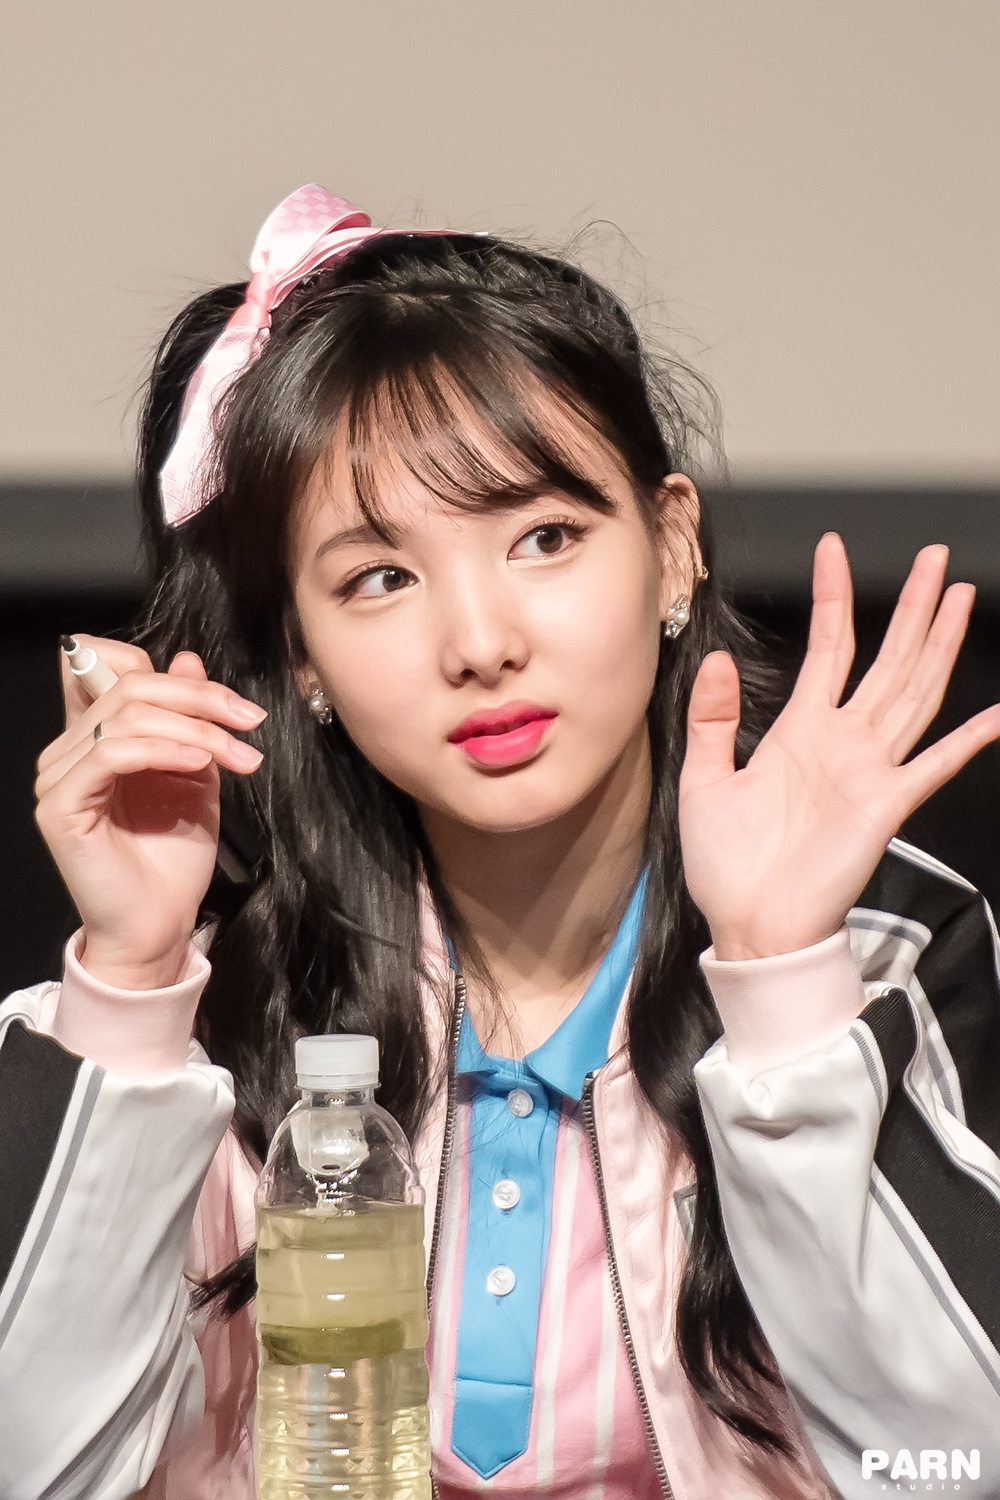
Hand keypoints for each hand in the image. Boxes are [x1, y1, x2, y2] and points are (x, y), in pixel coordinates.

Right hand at [35, 637, 266, 988]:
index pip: (113, 667)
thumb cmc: (173, 858)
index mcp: (96, 736)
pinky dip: (163, 751)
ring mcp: (58, 776)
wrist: (160, 924)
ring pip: (126, 716)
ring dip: (194, 728)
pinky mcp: (60, 806)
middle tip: (250, 721)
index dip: (173, 673)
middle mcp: (68, 749)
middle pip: (131, 687)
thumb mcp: (196, 775)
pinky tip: (198, 764)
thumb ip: (191, 720)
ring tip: (236, 755)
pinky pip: (111, 754)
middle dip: (201, 698)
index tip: (233, 705)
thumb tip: (190, 658)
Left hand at [679, 535, 999, 960]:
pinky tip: (995, 716)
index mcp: (800, 732)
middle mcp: (842, 743)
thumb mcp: (704, 780)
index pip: (828, 649)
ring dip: (938, 645)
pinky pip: (932, 766)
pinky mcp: (884, 806)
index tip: (834, 550)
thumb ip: (714, 720)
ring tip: (960, 597)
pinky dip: (966, 741)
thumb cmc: (727, 865)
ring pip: (914, 692)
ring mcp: (869, 770)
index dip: (833, 599)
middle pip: (888, 660)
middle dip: (913, 608)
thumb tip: (718, 660)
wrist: (747, 926)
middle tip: (936, 559)